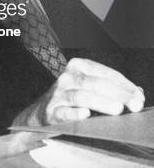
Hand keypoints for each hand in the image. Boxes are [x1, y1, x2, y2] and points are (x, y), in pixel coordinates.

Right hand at [14, 58, 144, 126]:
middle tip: (134, 104)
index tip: (138, 97)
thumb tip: (137, 93)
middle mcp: (67, 78)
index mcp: (77, 66)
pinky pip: (64, 112)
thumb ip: (113, 88)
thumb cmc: (72, 98)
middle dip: (117, 94)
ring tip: (118, 109)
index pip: (104, 73)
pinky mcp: (52, 112)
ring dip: (101, 102)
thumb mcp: (90, 87)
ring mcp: (58, 95)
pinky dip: (75, 113)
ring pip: (81, 96)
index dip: (124, 85)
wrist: (43, 112)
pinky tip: (86, 114)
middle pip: (94, 83)